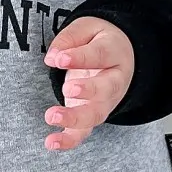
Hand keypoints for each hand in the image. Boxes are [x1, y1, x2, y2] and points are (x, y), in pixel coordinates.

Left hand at [42, 17, 134, 150]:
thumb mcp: (87, 28)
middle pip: (106, 89)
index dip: (80, 58)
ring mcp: (105, 102)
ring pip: (96, 115)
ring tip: (51, 116)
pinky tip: (51, 142)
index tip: (59, 59)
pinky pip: (84, 133)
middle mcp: (115, 81)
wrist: (120, 57)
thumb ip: (69, 39)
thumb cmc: (98, 41)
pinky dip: (68, 141)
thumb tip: (52, 57)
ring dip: (74, 119)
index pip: (100, 55)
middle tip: (68, 89)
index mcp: (115, 53)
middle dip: (88, 90)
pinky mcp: (92, 116)